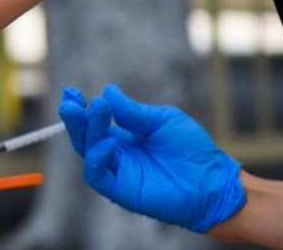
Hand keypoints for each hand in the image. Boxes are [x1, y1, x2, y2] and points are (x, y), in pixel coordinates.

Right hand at [58, 84, 245, 232]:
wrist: (211, 181)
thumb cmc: (192, 150)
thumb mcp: (162, 121)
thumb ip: (133, 112)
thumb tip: (107, 92)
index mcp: (124, 138)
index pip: (94, 122)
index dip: (81, 108)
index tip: (71, 92)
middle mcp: (116, 155)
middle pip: (85, 136)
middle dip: (75, 119)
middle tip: (70, 102)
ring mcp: (118, 172)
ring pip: (88, 152)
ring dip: (86, 132)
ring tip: (95, 110)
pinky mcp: (121, 190)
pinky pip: (97, 175)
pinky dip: (97, 157)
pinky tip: (108, 142)